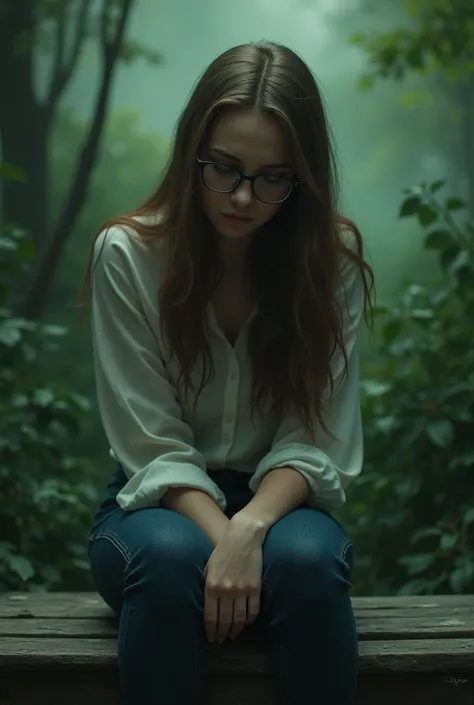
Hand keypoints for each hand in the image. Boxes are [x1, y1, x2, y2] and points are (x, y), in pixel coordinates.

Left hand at [204, 512, 265, 643]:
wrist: (243, 536)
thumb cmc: (223, 550)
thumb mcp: (209, 566)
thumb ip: (207, 585)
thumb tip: (207, 604)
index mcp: (211, 586)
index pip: (211, 617)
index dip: (211, 631)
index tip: (211, 638)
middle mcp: (226, 591)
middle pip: (225, 621)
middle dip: (222, 634)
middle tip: (221, 640)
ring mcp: (242, 590)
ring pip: (239, 619)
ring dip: (236, 630)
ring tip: (233, 635)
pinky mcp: (255, 588)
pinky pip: (253, 611)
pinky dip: (249, 620)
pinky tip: (245, 623)